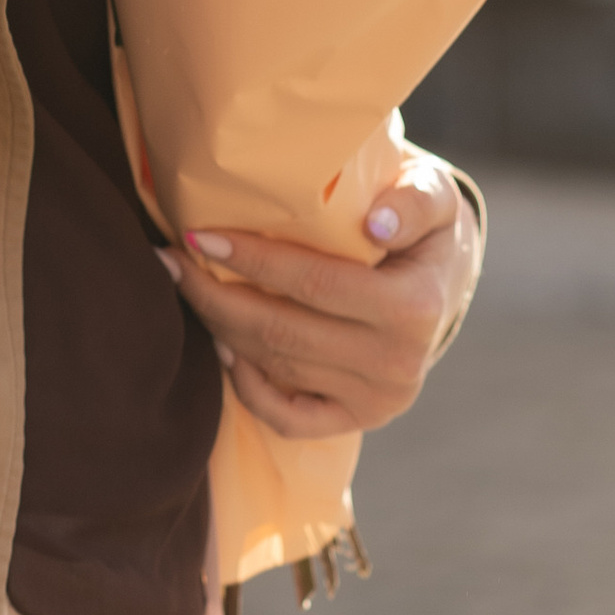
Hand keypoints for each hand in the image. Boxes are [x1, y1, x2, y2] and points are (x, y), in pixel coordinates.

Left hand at [161, 157, 475, 439]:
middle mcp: (397, 364)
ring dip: (221, 329)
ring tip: (186, 290)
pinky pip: (287, 418)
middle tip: (170, 262)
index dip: (251, 260)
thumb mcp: (431, 194)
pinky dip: (247, 387)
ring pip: (276, 367)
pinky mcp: (357, 420)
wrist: (444, 280)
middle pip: (282, 331)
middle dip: (215, 296)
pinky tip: (222, 346)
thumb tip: (375, 223)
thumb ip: (413, 200)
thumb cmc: (421, 226)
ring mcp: (377, 401)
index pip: (314, 283)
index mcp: (415, 308)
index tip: (198, 235)